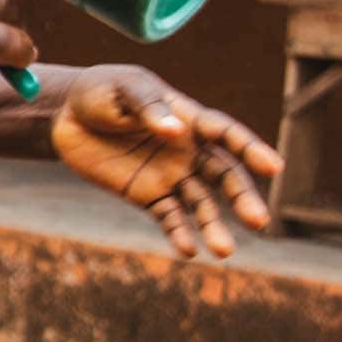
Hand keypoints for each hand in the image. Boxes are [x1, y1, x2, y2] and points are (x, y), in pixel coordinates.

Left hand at [49, 67, 281, 257]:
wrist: (67, 115)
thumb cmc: (102, 91)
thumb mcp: (123, 90)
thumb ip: (149, 108)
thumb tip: (175, 131)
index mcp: (189, 119)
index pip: (227, 135)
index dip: (252, 149)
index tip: (274, 168)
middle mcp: (188, 151)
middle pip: (224, 176)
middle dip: (242, 198)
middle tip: (259, 222)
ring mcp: (170, 175)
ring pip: (201, 204)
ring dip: (212, 226)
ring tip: (223, 251)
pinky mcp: (147, 195)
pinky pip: (169, 217)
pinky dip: (178, 233)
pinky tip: (188, 250)